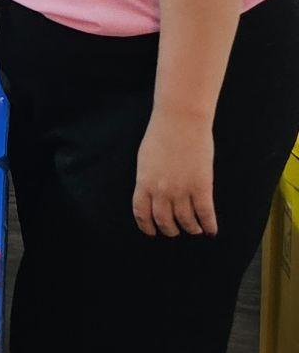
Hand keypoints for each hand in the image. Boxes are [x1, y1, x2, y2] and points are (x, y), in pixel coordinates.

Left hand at [132, 108, 217, 236]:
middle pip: (164, 221)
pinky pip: (205, 214)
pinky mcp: (202, 186)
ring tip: (194, 230)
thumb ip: (148, 178)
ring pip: (186, 221)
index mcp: (144, 182)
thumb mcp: (146, 158)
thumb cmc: (162, 134)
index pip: (141, 213)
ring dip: (190, 229)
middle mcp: (161, 191)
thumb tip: (151, 193)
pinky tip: (211, 230)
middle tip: (175, 231)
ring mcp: (182, 190)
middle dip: (170, 230)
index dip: (147, 226)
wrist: (181, 120)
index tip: (151, 232)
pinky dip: (209, 225)